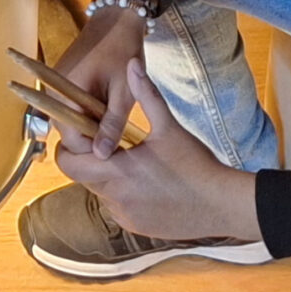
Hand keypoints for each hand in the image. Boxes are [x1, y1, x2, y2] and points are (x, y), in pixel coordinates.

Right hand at [48, 0, 152, 142]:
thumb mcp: (124, 92)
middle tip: (118, 133)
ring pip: (70, 119)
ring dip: (90, 124)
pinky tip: (105, 108)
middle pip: (68, 130)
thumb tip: (101, 156)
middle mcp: (52, 90)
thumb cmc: (123, 52)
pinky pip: (70, 106)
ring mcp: (55, 84)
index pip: (70, 139)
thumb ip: (112, 124)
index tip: (116, 148)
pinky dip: (86, 112)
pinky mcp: (61, 80)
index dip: (92, 148)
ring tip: (114, 120)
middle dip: (91, 137)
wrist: (117, 19)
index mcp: (65, 93)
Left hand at [55, 60, 262, 245]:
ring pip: (100, 193)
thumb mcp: (169, 127)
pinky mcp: (136, 227)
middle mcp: (115, 198)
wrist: (222, 204)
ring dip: (107, 178)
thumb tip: (132, 64)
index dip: (69, 148)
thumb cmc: (196, 164)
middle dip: (90, 160)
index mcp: (117, 171)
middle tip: (111, 144)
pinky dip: (123, 195)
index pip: (69, 163)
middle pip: (82, 177)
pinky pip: (118, 208)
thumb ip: (146, 94)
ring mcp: (125, 216)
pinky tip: (146, 183)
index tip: (85, 134)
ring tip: (134, 163)